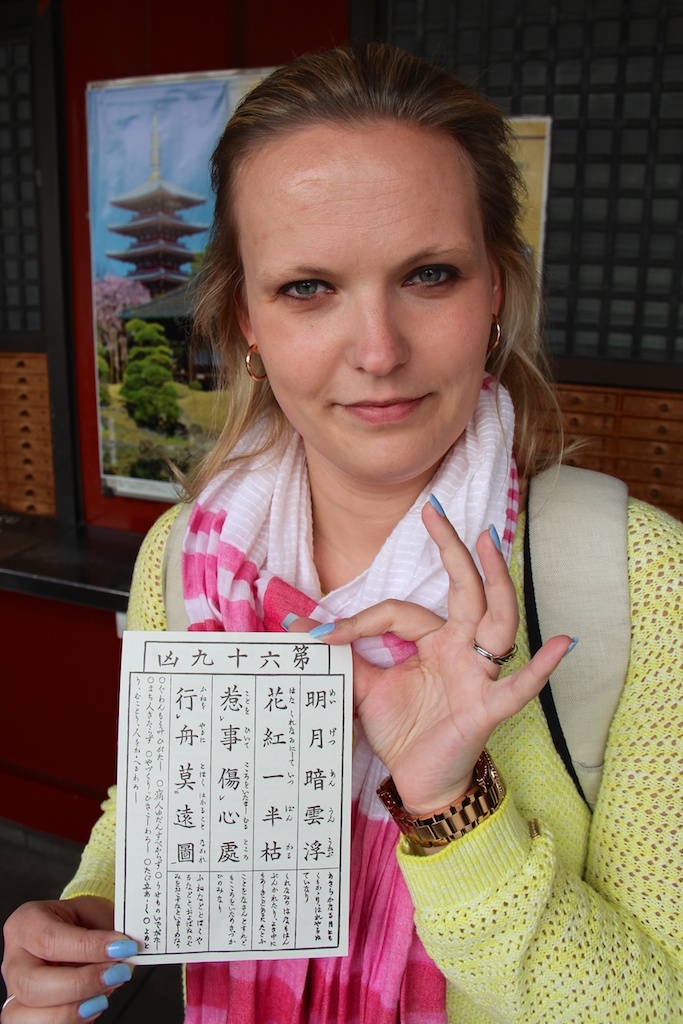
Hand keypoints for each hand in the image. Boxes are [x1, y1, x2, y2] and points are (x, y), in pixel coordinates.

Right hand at [1, 896, 135, 1022]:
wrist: (80, 932)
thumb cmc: (83, 921)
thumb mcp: (95, 914)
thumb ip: (106, 933)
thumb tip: (123, 954)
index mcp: (26, 923)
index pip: (49, 940)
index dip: (88, 948)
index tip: (122, 948)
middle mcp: (15, 960)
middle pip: (32, 984)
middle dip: (80, 985)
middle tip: (116, 975)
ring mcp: (16, 991)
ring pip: (25, 1016)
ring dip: (70, 1012)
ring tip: (102, 998)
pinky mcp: (26, 1013)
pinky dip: (68, 1023)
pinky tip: (90, 1009)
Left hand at [294, 500, 572, 813]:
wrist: (421, 782)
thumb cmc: (404, 731)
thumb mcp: (366, 688)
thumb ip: (343, 658)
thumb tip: (300, 630)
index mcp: (433, 641)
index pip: (398, 612)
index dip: (357, 622)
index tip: (318, 636)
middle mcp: (461, 650)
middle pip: (464, 591)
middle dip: (451, 550)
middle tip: (434, 510)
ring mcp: (478, 675)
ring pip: (496, 620)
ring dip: (495, 582)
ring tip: (490, 541)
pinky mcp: (487, 709)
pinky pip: (518, 687)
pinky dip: (541, 668)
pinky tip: (561, 644)